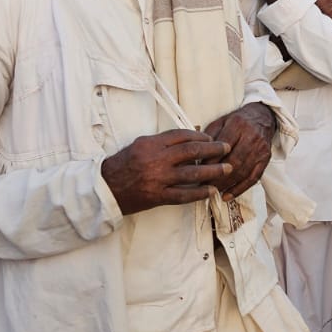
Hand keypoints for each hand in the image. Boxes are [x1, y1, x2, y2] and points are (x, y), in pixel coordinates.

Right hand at [100, 130, 232, 214]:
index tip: (211, 138)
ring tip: (227, 168)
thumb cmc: (122, 165)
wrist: (104, 189)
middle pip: (192, 151)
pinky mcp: (157, 196)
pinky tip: (212, 190)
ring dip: (213, 170)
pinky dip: (199, 192)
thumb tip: (189, 136)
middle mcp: (156, 159)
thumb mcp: (139, 145)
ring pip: (192, 172)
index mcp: (151, 144)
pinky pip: (183, 195)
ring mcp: (158, 179)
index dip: (200, 136)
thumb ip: (162, 142)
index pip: (182, 135)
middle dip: (213, 149)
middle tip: (227, 149)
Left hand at [203, 102, 274, 199]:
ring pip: (242, 172)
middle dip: (217, 177)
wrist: (262, 117)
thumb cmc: (240, 121)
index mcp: (238, 125)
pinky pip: (253, 178)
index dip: (209, 162)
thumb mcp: (221, 122)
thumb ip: (209, 136)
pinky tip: (228, 195)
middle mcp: (251, 137)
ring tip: (213, 191)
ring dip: (226, 185)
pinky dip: (240, 189)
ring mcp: (260, 149)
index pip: (222, 147)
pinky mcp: (265, 159)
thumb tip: (196, 154)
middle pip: (233, 162)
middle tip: (203, 185)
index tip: (197, 171)